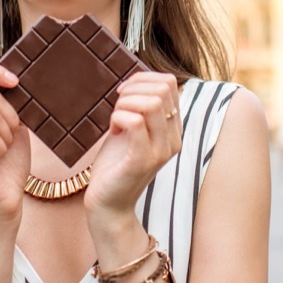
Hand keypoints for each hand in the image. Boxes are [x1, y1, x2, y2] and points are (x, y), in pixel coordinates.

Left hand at [85, 72, 181, 221]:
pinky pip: (135, 122)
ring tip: (115, 119)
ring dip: (125, 103)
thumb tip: (137, 80)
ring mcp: (161, 150)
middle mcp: (173, 139)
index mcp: (173, 129)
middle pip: (162, 89)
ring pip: (151, 103)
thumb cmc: (116, 165)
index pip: (170, 83)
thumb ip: (139, 107)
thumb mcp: (131, 130)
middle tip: (117, 106)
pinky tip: (113, 130)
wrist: (108, 204)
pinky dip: (118, 117)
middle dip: (133, 89)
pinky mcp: (143, 160)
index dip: (143, 78)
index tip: (123, 93)